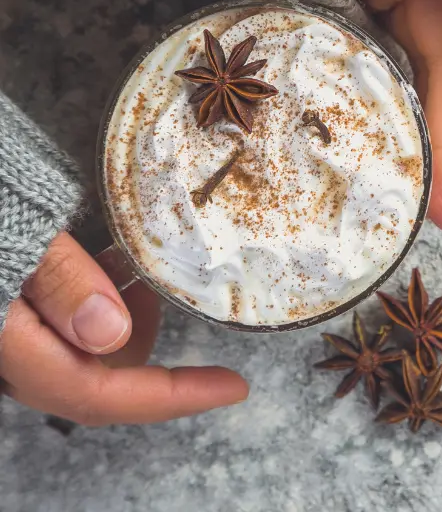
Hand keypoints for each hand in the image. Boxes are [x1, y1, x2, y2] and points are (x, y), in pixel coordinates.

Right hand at [0, 232, 247, 424]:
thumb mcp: (18, 230)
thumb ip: (58, 282)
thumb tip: (110, 335)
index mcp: (2, 338)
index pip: (94, 394)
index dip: (172, 396)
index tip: (233, 386)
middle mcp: (2, 349)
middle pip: (91, 381)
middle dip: (142, 347)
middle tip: (157, 288)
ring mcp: (4, 331)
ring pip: (80, 357)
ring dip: (121, 321)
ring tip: (127, 268)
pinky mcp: (10, 310)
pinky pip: (64, 329)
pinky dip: (97, 304)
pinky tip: (101, 264)